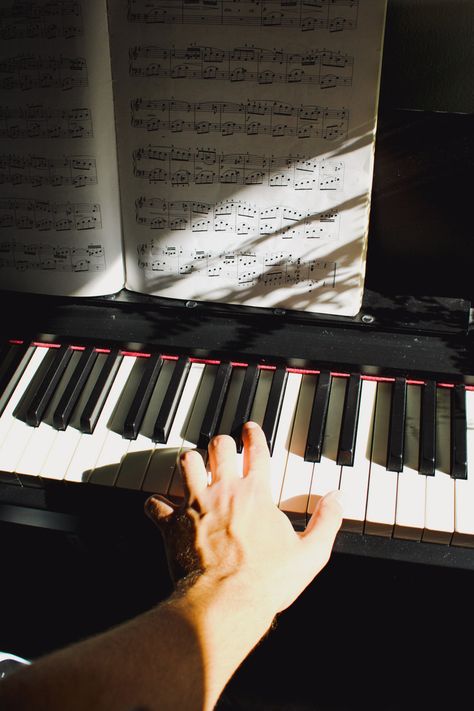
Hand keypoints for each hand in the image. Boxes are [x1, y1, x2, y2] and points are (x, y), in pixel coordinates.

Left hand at [146, 421, 342, 615]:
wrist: (227, 600)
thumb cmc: (268, 580)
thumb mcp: (311, 553)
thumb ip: (326, 522)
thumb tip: (338, 499)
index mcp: (256, 493)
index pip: (257, 451)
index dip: (254, 436)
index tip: (250, 429)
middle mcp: (224, 490)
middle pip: (219, 448)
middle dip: (221, 443)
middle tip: (222, 444)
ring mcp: (196, 504)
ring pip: (187, 463)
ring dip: (190, 462)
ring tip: (192, 463)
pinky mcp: (173, 524)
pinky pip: (156, 505)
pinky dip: (156, 504)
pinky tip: (158, 506)